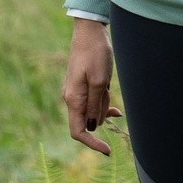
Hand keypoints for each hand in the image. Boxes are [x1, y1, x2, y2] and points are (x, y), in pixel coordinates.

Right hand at [62, 19, 118, 154]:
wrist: (90, 32)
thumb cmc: (95, 54)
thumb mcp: (99, 82)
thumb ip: (95, 106)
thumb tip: (91, 127)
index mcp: (73, 100)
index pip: (77, 132)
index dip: (92, 144)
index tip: (108, 150)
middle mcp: (71, 98)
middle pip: (88, 121)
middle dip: (103, 114)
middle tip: (111, 95)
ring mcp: (76, 92)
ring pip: (93, 110)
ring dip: (104, 103)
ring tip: (108, 83)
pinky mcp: (82, 85)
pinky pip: (93, 100)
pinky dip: (103, 100)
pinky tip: (111, 96)